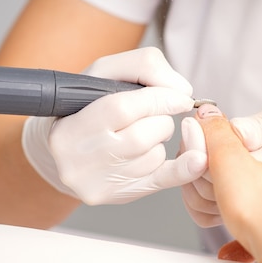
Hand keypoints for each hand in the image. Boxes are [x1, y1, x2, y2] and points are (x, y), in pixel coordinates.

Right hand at [22, 47, 207, 204]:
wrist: (64, 153)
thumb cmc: (88, 106)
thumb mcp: (106, 72)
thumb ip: (145, 67)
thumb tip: (181, 91)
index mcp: (71, 126)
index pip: (123, 109)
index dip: (159, 99)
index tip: (179, 96)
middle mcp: (80, 160)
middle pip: (143, 136)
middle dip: (161, 120)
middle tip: (154, 116)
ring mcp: (100, 182)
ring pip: (154, 155)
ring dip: (160, 139)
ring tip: (141, 133)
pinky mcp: (120, 195)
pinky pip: (163, 181)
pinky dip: (185, 168)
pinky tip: (198, 159)